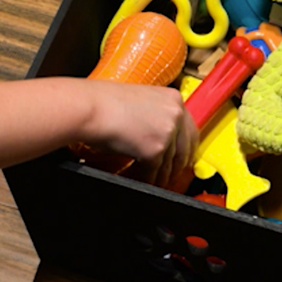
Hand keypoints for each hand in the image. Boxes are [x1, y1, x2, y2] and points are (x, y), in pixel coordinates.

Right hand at [79, 80, 198, 189]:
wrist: (90, 107)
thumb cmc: (105, 101)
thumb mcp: (140, 100)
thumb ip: (156, 114)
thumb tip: (158, 134)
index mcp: (174, 99)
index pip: (190, 130)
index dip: (187, 149)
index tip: (184, 158)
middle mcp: (175, 114)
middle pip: (185, 150)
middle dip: (177, 166)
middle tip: (172, 175)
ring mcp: (167, 133)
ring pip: (169, 164)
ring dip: (162, 176)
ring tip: (156, 182)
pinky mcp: (155, 150)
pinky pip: (154, 172)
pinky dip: (149, 180)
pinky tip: (143, 181)